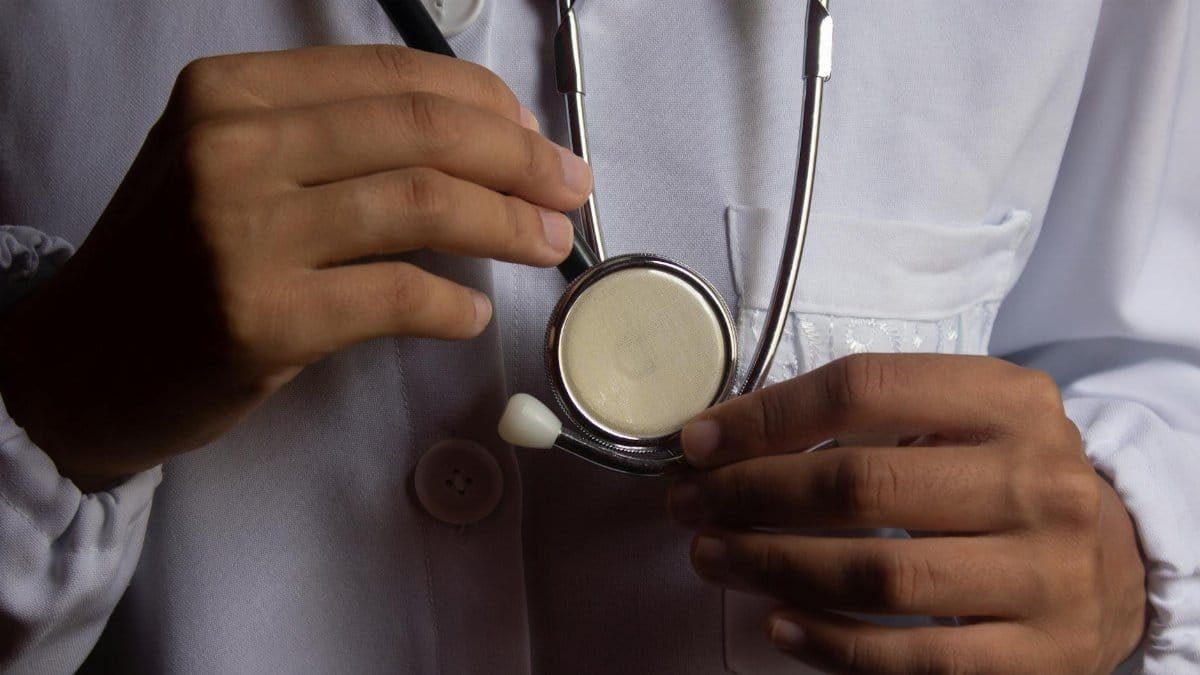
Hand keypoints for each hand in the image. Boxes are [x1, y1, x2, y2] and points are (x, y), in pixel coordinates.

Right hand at [0, 46, 590, 489]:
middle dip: (520, 159)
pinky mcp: (259, 317)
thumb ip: (332, 142)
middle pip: (421, 132)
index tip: (534, 135)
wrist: (81, 362)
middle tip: (570, 189)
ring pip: (421, 203)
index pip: (392, 76)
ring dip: (507, 224)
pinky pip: (396, 296)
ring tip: (549, 245)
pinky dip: (453, 305)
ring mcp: (242, 232)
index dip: (486, 103)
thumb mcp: (230, 167)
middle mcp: (232, 146)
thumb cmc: (173, 263)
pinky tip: (471, 313)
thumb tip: (485, 143)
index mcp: (231, 93)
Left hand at [669, 354, 1145, 673]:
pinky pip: (912, 658)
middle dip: (752, 494)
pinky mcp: (1037, 657)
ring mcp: (1045, 574)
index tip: (700, 441)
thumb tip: (727, 438)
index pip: (864, 389)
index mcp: (1010, 401)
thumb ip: (867, 418)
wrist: (1112, 565)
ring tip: (713, 556)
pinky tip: (778, 624)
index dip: (767, 415)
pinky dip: (831, 644)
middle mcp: (1037, 481)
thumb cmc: (1004, 482)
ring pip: (879, 575)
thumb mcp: (963, 420)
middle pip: (861, 484)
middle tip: (690, 504)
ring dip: (773, 566)